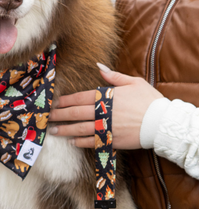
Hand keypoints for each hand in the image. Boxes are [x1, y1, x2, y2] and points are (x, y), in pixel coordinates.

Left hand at [49, 65, 163, 148]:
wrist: (161, 122)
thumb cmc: (148, 100)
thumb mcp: (133, 82)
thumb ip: (113, 76)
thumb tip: (99, 67)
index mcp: (106, 96)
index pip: (79, 98)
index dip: (65, 100)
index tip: (53, 102)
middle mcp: (103, 112)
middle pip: (76, 113)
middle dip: (59, 114)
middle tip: (46, 117)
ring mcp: (106, 127)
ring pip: (80, 128)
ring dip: (65, 129)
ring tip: (53, 131)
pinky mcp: (112, 140)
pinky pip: (92, 142)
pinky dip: (81, 142)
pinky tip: (72, 141)